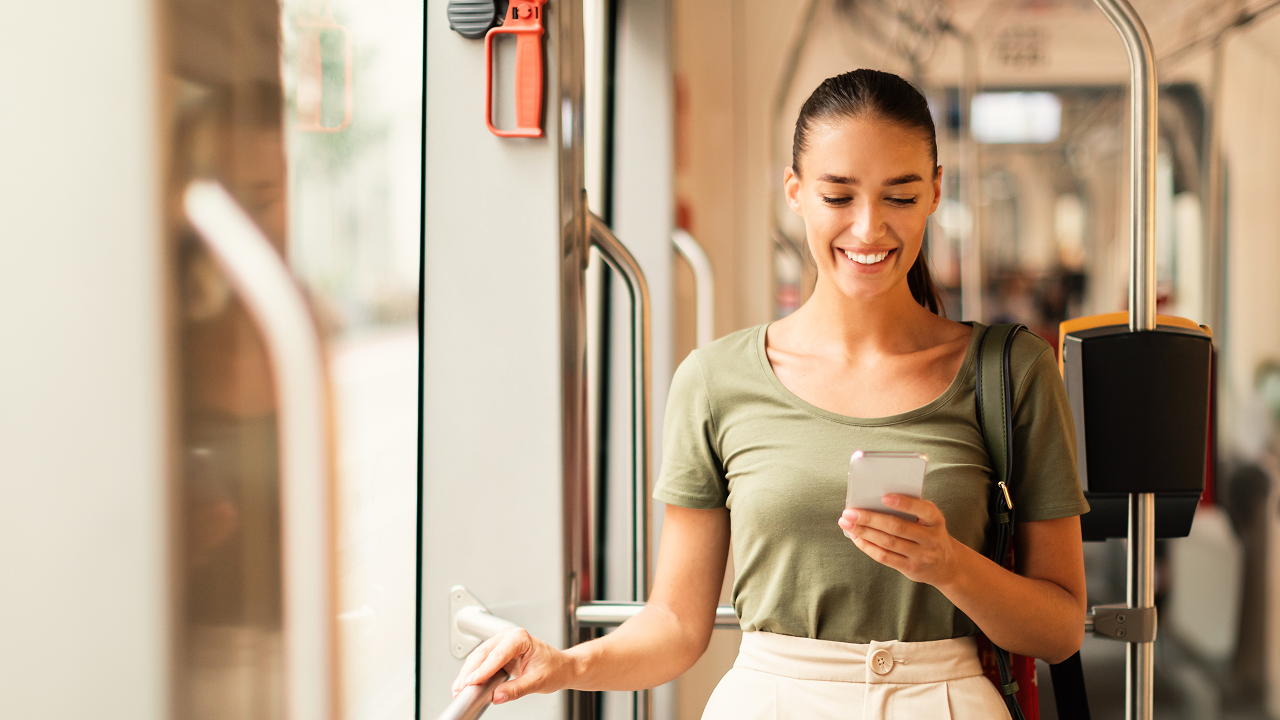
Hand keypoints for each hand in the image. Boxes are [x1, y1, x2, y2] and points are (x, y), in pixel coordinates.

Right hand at [451, 627, 578, 704]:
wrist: (561, 667)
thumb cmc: (554, 668)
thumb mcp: (538, 681)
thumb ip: (517, 689)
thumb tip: (497, 696)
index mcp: (520, 638)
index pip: (498, 654)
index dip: (483, 669)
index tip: (473, 682)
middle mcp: (509, 637)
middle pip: (483, 653)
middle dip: (470, 671)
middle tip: (461, 688)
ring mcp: (501, 643)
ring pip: (478, 656)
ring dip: (467, 672)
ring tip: (459, 688)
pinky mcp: (497, 653)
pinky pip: (481, 661)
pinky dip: (473, 672)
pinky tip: (466, 683)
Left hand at [837, 495, 961, 587]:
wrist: (947, 564)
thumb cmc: (930, 533)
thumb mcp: (930, 519)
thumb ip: (911, 510)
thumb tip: (873, 501)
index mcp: (935, 519)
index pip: (922, 509)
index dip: (904, 503)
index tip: (884, 497)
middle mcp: (930, 538)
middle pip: (897, 527)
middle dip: (870, 518)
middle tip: (849, 512)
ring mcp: (921, 555)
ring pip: (887, 542)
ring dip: (863, 532)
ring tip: (846, 523)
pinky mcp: (910, 569)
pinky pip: (885, 557)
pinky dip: (867, 546)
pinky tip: (855, 537)